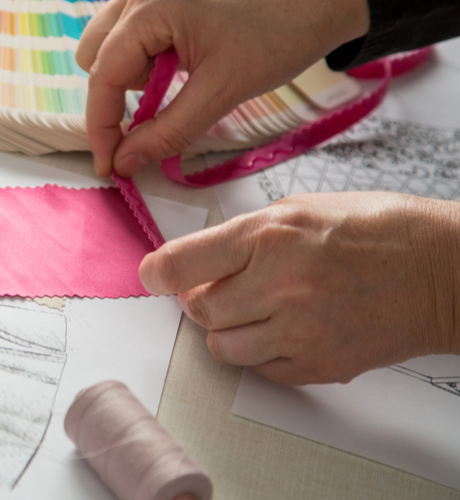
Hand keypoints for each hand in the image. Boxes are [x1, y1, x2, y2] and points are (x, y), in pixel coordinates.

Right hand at [75, 0, 369, 177]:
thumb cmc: (279, 38)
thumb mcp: (220, 94)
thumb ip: (166, 132)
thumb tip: (124, 163)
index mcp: (152, 3)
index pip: (102, 75)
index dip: (102, 126)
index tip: (109, 165)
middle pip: (93, 55)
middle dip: (120, 91)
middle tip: (165, 101)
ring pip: (107, 41)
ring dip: (131, 71)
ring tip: (178, 75)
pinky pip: (128, 26)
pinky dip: (143, 53)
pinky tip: (179, 58)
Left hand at [139, 192, 459, 384]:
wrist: (442, 271)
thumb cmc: (377, 230)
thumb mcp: (300, 210)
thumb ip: (244, 236)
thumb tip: (198, 260)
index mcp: (269, 236)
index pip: (181, 264)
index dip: (157, 272)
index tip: (150, 275)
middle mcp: (279, 285)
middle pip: (198, 311)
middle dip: (200, 300)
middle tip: (221, 287)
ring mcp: (300, 331)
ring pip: (223, 347)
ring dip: (228, 330)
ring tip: (256, 309)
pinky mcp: (319, 365)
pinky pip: (261, 370)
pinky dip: (263, 352)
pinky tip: (286, 327)